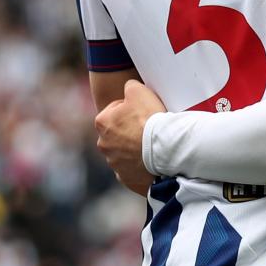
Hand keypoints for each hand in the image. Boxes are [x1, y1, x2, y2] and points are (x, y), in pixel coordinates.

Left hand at [95, 79, 167, 194]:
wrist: (163, 151)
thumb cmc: (149, 119)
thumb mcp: (138, 90)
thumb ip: (129, 86)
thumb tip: (128, 88)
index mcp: (102, 123)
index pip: (115, 109)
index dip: (131, 107)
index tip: (143, 110)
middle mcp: (103, 145)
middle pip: (118, 132)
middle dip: (130, 129)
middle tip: (149, 127)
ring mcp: (114, 164)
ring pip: (125, 152)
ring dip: (135, 148)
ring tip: (153, 144)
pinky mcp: (127, 179)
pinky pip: (133, 169)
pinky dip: (141, 165)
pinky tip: (153, 159)